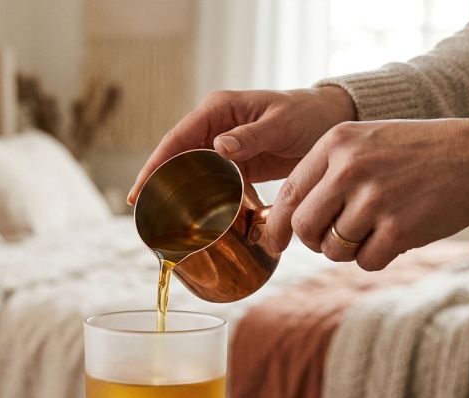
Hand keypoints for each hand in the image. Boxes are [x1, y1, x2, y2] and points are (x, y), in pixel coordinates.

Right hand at [127, 86, 355, 203]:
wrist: (327, 121)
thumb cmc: (306, 115)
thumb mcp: (281, 123)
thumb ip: (251, 135)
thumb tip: (218, 146)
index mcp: (219, 109)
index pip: (177, 138)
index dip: (155, 163)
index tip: (140, 189)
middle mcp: (214, 126)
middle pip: (176, 156)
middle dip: (158, 181)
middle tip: (142, 211)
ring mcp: (223, 146)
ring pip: (190, 171)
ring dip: (176, 192)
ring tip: (158, 218)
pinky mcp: (235, 164)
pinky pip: (211, 181)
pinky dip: (200, 198)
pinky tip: (191, 216)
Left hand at [266, 116, 468, 270]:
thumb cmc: (420, 152)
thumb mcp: (367, 142)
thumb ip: (327, 172)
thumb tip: (287, 219)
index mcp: (336, 143)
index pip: (290, 194)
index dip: (278, 225)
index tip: (275, 243)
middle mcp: (349, 168)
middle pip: (305, 227)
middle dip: (315, 241)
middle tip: (335, 238)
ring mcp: (373, 199)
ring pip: (333, 249)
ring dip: (351, 249)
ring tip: (376, 228)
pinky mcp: (398, 229)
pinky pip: (365, 262)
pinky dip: (377, 258)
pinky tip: (395, 237)